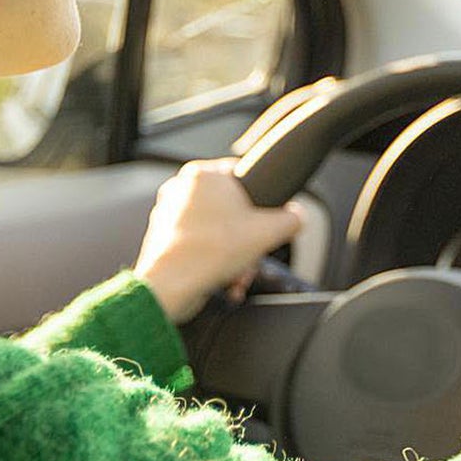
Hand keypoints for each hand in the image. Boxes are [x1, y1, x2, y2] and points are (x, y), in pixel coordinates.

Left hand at [134, 158, 306, 324]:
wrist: (171, 286)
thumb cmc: (210, 251)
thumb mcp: (269, 232)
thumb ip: (292, 219)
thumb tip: (297, 217)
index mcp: (202, 174)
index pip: (242, 174)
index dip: (261, 199)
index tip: (266, 219)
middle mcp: (180, 189)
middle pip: (231, 209)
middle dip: (246, 237)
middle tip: (253, 252)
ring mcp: (168, 215)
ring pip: (216, 231)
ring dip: (233, 254)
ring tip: (238, 272)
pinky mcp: (162, 240)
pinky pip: (199, 247)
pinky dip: (214, 262)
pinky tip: (224, 280)